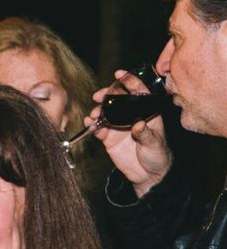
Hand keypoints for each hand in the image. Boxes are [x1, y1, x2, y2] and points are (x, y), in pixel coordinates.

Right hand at [92, 69, 171, 197]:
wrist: (148, 174)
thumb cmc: (158, 155)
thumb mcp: (156, 143)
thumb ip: (146, 133)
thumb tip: (138, 125)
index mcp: (146, 112)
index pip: (137, 92)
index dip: (129, 81)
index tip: (119, 75)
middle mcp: (130, 116)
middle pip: (117, 99)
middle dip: (107, 95)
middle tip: (99, 95)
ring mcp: (118, 126)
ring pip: (105, 112)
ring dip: (98, 110)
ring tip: (94, 114)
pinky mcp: (108, 138)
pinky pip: (98, 129)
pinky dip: (92, 125)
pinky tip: (89, 123)